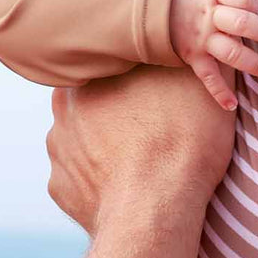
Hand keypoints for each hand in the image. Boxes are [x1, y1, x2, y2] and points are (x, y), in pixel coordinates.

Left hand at [46, 65, 236, 233]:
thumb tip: (196, 47)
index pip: (112, 67)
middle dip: (118, 111)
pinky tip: (125, 186)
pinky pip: (80, 178)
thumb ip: (190, 60)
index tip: (158, 91)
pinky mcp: (59, 187)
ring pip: (83, 140)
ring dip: (105, 146)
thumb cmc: (182, 142)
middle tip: (154, 127)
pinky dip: (99, 181)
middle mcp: (64, 108)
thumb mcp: (200, 86)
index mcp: (94, 74)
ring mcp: (57, 150)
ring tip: (141, 162)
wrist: (156, 210)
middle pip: (94, 102)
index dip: (136, 78)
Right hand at [170, 0, 257, 111]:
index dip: (255, 1)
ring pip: (232, 53)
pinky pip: (207, 76)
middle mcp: (209, 16)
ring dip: (255, 65)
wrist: (149, 3)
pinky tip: (232, 104)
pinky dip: (218, 92)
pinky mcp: (193, 56)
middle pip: (242, 24)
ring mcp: (201, 38)